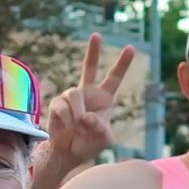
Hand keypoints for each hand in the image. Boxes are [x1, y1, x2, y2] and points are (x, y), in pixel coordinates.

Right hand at [46, 34, 136, 169]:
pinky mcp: (57, 103)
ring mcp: (71, 96)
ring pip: (74, 94)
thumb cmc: (89, 145)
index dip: (122, 63)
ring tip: (79, 128)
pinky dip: (69, 120)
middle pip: (88, 67)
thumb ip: (101, 129)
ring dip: (78, 114)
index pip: (114, 78)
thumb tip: (85, 116)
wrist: (69, 153)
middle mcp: (87, 93)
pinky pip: (63, 106)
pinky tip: (70, 128)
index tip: (131, 47)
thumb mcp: (103, 140)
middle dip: (93, 51)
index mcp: (104, 99)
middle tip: (97, 35)